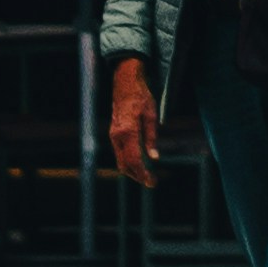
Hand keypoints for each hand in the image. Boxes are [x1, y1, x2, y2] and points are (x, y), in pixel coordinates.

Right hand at [105, 59, 158, 178]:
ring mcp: (113, 135)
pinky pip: (120, 153)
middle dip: (137, 176)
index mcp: (128, 132)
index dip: (143, 174)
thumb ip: (151, 138)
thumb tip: (154, 158)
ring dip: (132, 170)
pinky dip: (129, 161)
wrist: (125, 84)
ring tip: (147, 175)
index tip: (152, 182)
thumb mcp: (151, 116)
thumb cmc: (141, 97)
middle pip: (124, 164)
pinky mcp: (114, 134)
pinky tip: (140, 162)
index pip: (134, 160)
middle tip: (152, 182)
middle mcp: (117, 136)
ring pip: (120, 160)